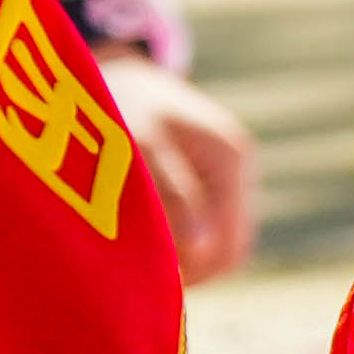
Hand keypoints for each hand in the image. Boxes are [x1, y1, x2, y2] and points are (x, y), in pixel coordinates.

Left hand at [117, 61, 263, 280]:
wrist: (113, 73)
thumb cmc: (120, 108)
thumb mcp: (141, 148)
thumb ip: (173, 196)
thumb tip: (201, 248)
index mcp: (230, 160)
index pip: (227, 247)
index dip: (189, 274)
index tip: (143, 280)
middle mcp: (240, 169)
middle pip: (229, 250)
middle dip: (189, 270)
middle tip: (139, 273)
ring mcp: (230, 176)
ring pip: (219, 244)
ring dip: (184, 258)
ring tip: (138, 252)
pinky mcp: (214, 180)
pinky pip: (208, 228)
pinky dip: (181, 241)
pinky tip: (148, 235)